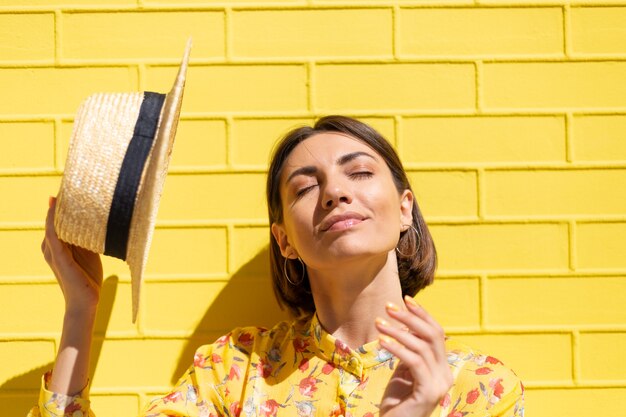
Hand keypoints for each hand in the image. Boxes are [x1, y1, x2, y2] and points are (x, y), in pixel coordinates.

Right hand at [41, 196, 102, 314]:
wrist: (86, 303)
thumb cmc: (88, 280)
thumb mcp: (89, 255)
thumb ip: (88, 240)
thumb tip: (97, 222)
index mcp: (59, 247)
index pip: (59, 222)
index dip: (63, 206)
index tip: (70, 188)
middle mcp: (52, 248)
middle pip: (54, 221)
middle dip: (60, 204)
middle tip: (67, 183)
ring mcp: (54, 253)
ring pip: (52, 225)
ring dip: (56, 208)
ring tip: (62, 190)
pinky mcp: (59, 258)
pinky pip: (54, 236)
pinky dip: (53, 222)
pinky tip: (54, 209)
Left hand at [376, 296, 452, 416]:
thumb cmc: (397, 402)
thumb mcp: (404, 371)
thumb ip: (410, 351)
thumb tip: (405, 325)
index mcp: (442, 368)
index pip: (437, 333)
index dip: (423, 314)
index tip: (405, 299)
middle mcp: (445, 374)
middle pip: (432, 335)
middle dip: (410, 318)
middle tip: (389, 307)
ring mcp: (439, 384)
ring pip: (421, 347)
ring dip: (397, 331)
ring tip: (378, 323)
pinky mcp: (429, 392)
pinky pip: (413, 362)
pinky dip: (397, 348)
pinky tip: (382, 342)